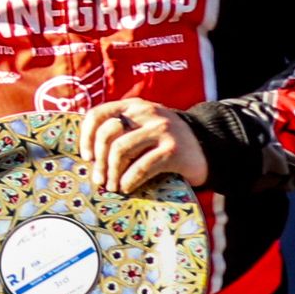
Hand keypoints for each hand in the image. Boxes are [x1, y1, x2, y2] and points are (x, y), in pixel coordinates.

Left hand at [78, 98, 207, 197]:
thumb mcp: (143, 127)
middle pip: (108, 135)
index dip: (86, 137)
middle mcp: (146, 113)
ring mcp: (160, 130)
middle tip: (99, 180)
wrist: (208, 146)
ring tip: (113, 186)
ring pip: (121, 150)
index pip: (98, 115)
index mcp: (133, 106)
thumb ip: (121, 132)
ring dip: (113, 173)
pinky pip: (142, 166)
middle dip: (99, 161)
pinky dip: (129, 180)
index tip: (86, 157)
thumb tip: (90, 159)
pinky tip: (127, 187)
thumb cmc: (166, 141)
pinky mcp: (172, 150)